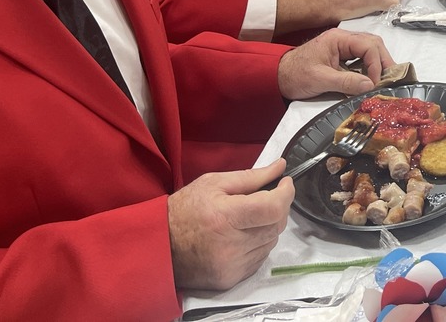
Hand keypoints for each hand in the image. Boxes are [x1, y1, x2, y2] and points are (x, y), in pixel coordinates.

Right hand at [168, 160, 292, 290]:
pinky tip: (242, 236)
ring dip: (268, 227)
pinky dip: (258, 244)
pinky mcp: (231, 279)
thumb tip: (280, 167)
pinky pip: (260, 258)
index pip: (273, 208)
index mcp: (225, 217)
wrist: (160, 246)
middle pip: (276, 226)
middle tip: (266, 198)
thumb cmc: (185, 210)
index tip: (285, 183)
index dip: (286, 193)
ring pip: (271, 242)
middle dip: (277, 208)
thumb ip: (251, 176)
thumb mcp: (214, 183)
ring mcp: (231, 266)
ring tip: (248, 218)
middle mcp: (231, 245)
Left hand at [277, 28, 395, 98]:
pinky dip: (370, 68)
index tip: (376, 83)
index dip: (376, 64)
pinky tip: (373, 80)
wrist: (278, 77)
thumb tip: (370, 86)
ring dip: (379, 64)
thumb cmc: (295, 75)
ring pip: (370, 50)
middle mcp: (343, 39)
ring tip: (385, 80)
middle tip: (391, 79)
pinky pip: (362, 58)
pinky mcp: (342, 57)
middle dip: (383, 61)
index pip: (368, 45)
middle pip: (373, 44)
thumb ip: (346, 82)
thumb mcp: (320, 80)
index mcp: (338, 39)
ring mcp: (343, 47)